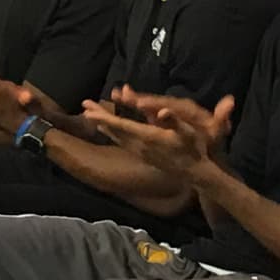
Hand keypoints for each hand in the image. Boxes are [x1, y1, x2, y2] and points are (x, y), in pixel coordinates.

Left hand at [83, 90, 234, 178]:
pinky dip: (112, 133)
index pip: (121, 126)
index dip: (104, 118)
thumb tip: (163, 110)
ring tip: (90, 115)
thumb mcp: (188, 132)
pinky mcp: (142, 155)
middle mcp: (140, 145)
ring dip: (103, 124)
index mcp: (148, 137)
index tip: (89, 112)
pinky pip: (121, 141)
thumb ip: (174, 121)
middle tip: (84, 106)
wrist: (196, 173)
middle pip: (114, 129)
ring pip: (116, 136)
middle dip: (98, 117)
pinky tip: (107, 129)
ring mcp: (140, 151)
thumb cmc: (194, 149)